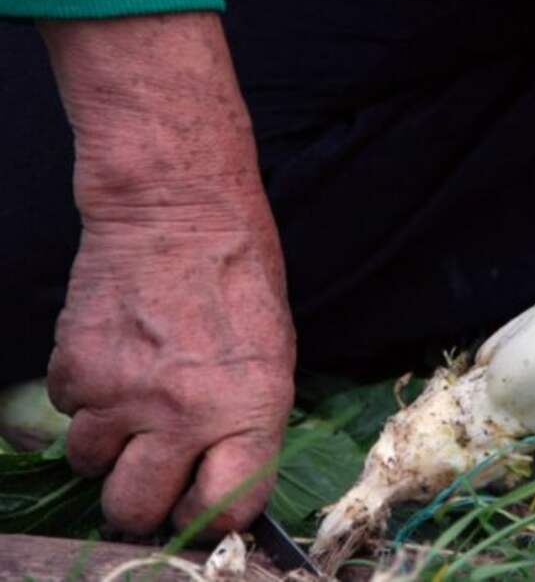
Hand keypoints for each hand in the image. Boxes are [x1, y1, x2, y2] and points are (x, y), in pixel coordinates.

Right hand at [40, 14, 295, 534]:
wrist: (178, 212)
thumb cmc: (240, 278)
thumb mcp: (273, 355)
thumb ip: (246, 422)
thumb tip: (223, 472)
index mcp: (249, 411)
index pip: (226, 511)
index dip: (212, 516)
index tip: (203, 505)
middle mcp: (183, 415)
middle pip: (137, 509)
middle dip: (143, 501)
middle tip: (153, 471)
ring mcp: (121, 395)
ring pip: (90, 466)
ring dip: (108, 445)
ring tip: (134, 401)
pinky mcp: (74, 368)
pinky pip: (67, 414)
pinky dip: (85, 400)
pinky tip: (113, 360)